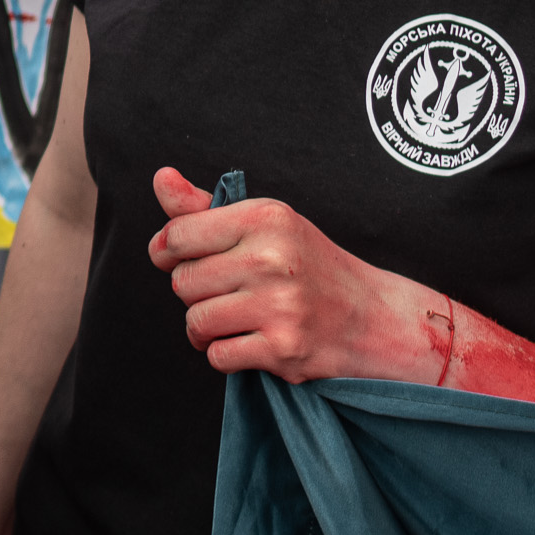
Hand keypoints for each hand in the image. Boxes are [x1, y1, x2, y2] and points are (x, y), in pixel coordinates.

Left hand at [146, 166, 440, 381]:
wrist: (373, 318)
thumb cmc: (309, 266)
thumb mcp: (266, 224)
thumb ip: (204, 208)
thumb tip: (161, 178)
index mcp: (265, 218)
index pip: (178, 235)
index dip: (168, 251)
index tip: (179, 259)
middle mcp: (271, 259)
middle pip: (183, 282)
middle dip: (195, 292)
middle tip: (228, 291)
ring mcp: (278, 306)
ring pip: (196, 322)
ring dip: (206, 328)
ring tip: (235, 319)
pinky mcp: (283, 348)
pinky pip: (217, 356)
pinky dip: (225, 354)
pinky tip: (249, 341)